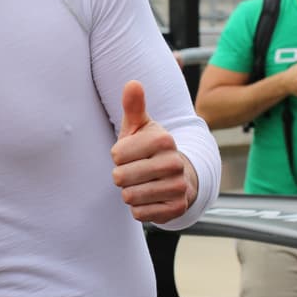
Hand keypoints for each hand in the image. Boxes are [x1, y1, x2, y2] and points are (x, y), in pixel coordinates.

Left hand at [112, 80, 196, 223]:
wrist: (180, 176)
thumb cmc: (150, 149)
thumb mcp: (141, 126)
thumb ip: (134, 106)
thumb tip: (132, 83)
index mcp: (163, 139)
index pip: (117, 155)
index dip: (118, 156)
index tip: (131, 154)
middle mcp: (174, 163)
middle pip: (121, 177)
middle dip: (122, 176)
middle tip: (135, 171)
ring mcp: (178, 187)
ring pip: (129, 196)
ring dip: (130, 192)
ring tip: (143, 183)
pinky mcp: (176, 208)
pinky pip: (139, 213)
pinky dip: (139, 208)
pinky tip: (150, 198)